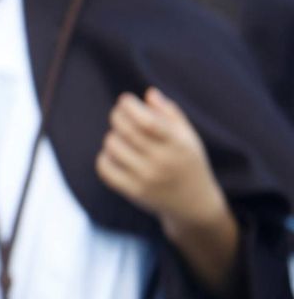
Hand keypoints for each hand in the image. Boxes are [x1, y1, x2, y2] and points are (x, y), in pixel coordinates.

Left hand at [96, 88, 225, 229]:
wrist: (194, 205)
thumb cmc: (188, 162)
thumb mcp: (188, 137)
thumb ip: (170, 113)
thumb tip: (149, 93)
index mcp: (178, 145)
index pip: (148, 121)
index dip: (130, 106)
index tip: (126, 99)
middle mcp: (162, 162)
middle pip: (126, 130)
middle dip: (117, 116)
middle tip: (119, 114)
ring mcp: (146, 179)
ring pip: (112, 146)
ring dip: (112, 136)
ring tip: (122, 137)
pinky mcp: (133, 192)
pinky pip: (104, 168)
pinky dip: (105, 157)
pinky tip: (115, 155)